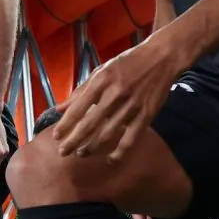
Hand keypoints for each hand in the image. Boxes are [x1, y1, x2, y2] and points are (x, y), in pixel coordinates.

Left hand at [52, 35, 188, 160]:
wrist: (161, 58)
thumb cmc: (127, 63)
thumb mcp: (101, 71)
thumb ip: (80, 90)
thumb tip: (60, 108)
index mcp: (101, 81)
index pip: (78, 108)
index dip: (65, 125)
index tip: (56, 136)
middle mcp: (115, 94)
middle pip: (89, 124)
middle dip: (74, 140)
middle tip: (63, 152)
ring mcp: (131, 105)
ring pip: (107, 133)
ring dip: (92, 147)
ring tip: (82, 154)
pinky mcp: (146, 114)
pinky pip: (130, 138)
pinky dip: (120, 152)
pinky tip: (111, 160)